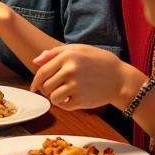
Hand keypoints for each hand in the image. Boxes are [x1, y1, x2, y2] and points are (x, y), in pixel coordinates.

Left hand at [31, 45, 146, 110]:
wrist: (120, 78)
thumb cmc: (98, 61)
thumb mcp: (78, 49)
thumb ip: (55, 53)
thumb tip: (35, 61)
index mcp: (67, 56)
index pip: (42, 72)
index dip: (35, 81)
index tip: (34, 87)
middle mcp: (70, 70)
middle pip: (45, 86)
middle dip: (46, 90)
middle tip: (52, 89)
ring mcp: (76, 86)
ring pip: (52, 97)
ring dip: (54, 98)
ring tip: (62, 94)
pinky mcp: (82, 100)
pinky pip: (63, 105)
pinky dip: (64, 104)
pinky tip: (70, 99)